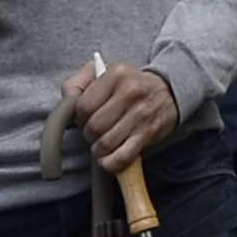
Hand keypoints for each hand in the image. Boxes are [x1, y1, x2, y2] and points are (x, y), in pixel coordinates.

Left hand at [58, 54, 179, 170]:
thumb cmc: (130, 85)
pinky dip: (111, 163)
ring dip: (99, 150)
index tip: (84, 120)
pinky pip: (122, 156)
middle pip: (94, 126)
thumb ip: (80, 82)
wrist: (169, 92)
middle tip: (93, 134)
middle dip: (88, 136)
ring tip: (101, 145)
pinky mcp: (149, 132)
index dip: (79, 119)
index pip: (83, 105)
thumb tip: (67, 99)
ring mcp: (141, 113)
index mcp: (116, 74)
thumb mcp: (106, 73)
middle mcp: (130, 92)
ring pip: (106, 143)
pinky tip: (109, 160)